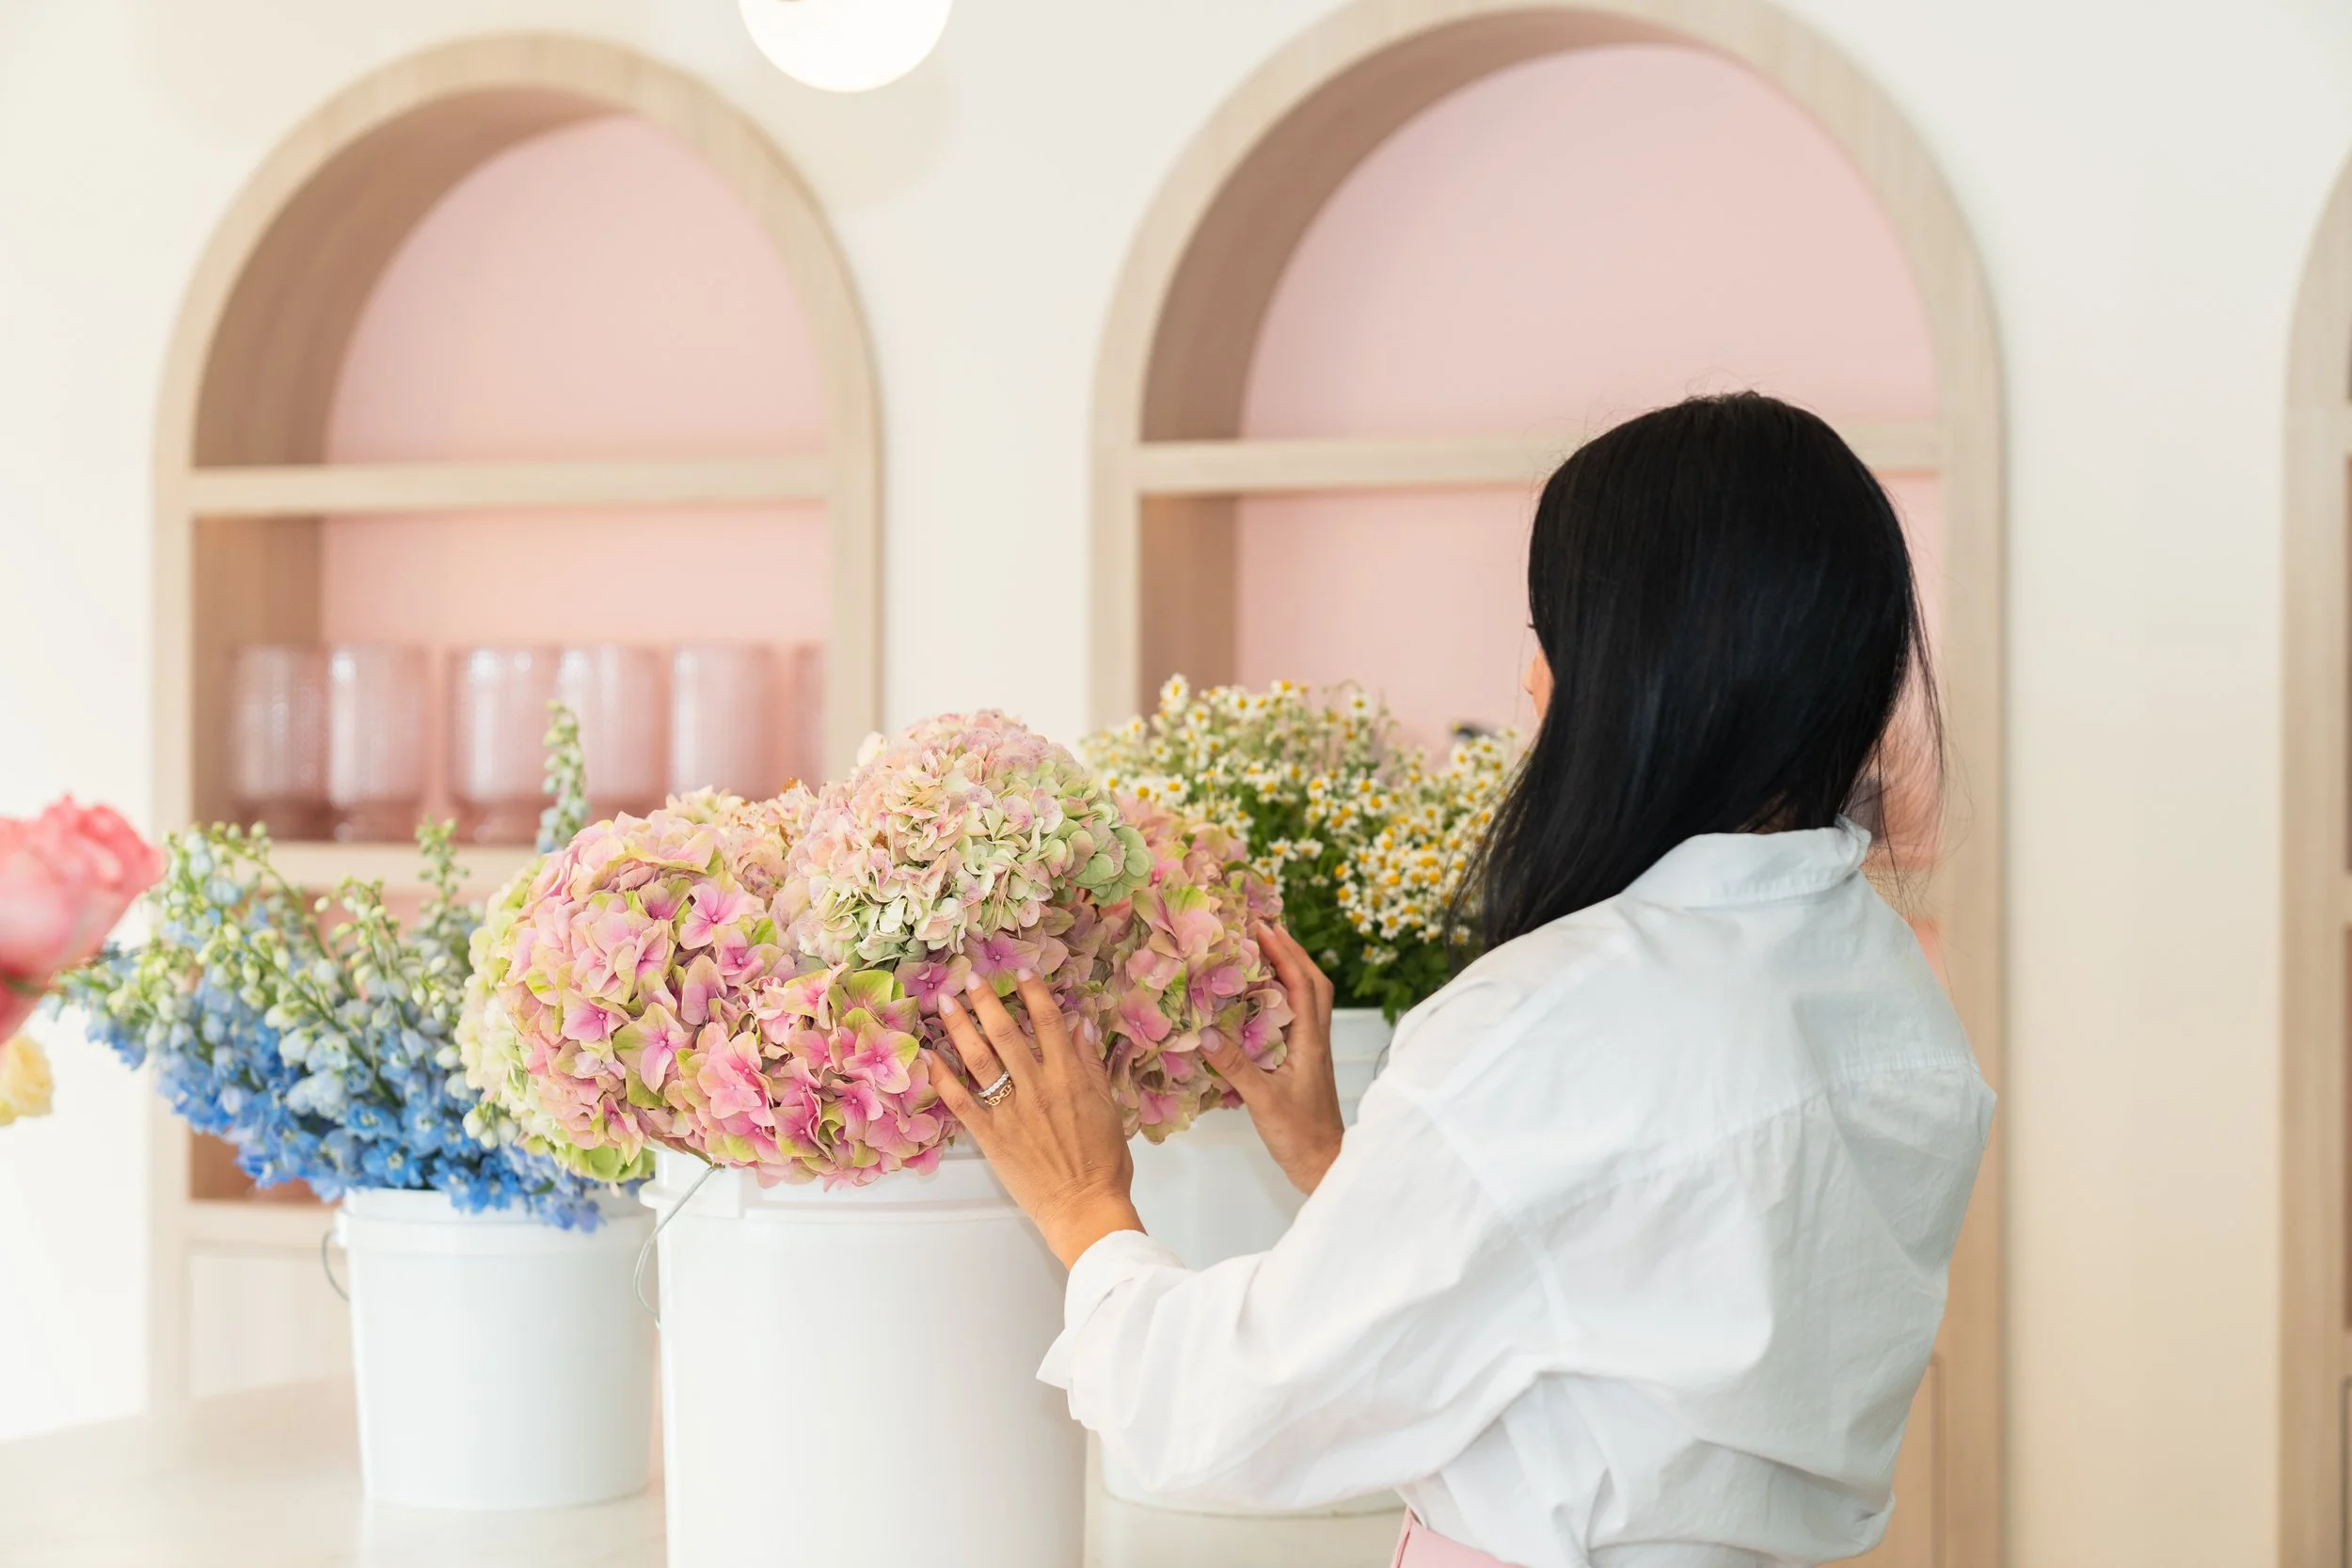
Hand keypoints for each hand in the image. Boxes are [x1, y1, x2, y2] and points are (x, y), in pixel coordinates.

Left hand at [926, 971, 1141, 1267]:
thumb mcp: (1107, 1108)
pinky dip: (942, 1077)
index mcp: (1069, 1078)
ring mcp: (1011, 1112)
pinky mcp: (991, 1137)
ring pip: (979, 1060)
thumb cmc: (1103, 1163)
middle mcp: (1037, 1088)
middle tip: (970, 976)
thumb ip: (1090, 1066)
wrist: (1084, 1207)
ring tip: (944, 1002)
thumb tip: (1080, 1026)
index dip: (1033, 993)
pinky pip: (961, 1102)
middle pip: (1006, 1034)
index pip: (1048, 1023)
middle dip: (986, 1001)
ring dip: (960, 1027)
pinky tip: (929, 1056)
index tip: (1020, 972)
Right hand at [1204, 922, 1345, 1195]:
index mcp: (1310, 1041)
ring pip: (1310, 1000)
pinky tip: (1260, 1002)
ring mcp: (1312, 1051)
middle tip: (1267, 929)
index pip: (1303, 985)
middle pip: (1315, 984)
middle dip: (1294, 952)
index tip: (1263, 927)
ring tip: (1264, 954)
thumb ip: (1235, 1066)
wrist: (1323, 1165)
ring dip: (1292, 972)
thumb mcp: (1263, 1100)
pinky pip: (1298, 1019)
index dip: (1285, 953)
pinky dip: (1283, 999)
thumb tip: (1206, 1032)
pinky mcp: (1304, 1064)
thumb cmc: (1299, 1135)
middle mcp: (1315, 1040)